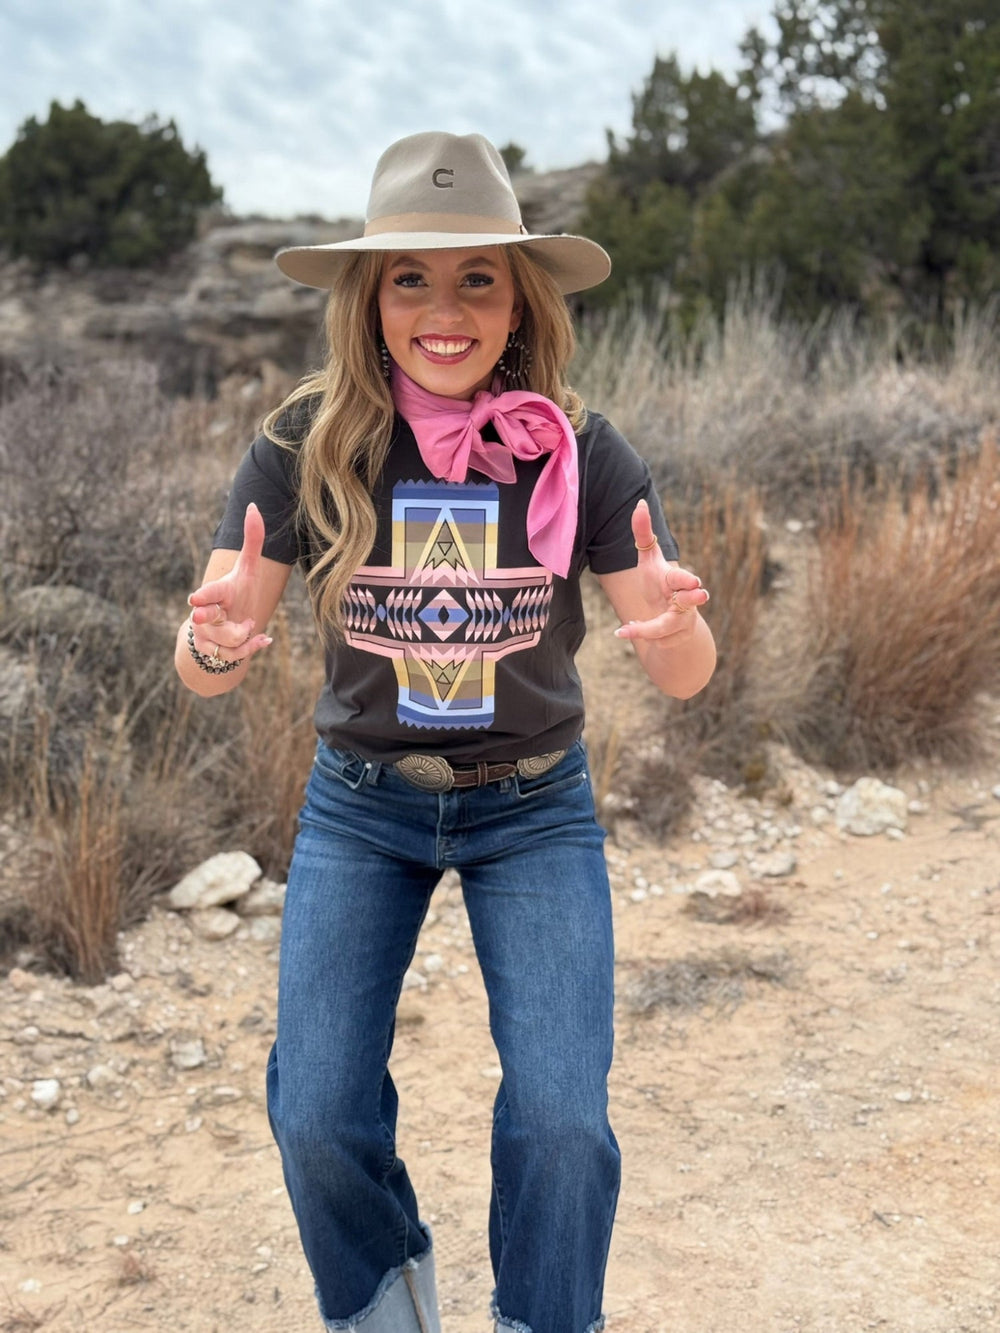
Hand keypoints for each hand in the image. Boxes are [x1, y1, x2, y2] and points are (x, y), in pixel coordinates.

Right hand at [187, 504, 272, 666]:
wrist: (226, 625)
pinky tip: (264, 639)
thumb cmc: (238, 592)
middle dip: (208, 618)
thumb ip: (252, 540)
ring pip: (229, 639)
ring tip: (249, 623)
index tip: (195, 600)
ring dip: (245, 634)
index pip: (209, 593)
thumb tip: (253, 506)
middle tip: (202, 615)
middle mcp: (206, 614)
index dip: (203, 597)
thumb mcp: (247, 568)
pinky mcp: (214, 651)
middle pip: (207, 619)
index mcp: (215, 593)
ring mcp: (207, 634)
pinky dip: (252, 647)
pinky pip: (235, 655)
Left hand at [613, 499, 708, 643]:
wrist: (671, 618)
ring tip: (625, 630)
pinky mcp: (676, 639)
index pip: (683, 579)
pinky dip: (640, 635)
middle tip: (701, 594)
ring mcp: (684, 622)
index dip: (688, 581)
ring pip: (667, 627)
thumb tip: (640, 504)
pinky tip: (624, 630)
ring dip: (646, 629)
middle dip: (694, 598)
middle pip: (691, 601)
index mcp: (677, 581)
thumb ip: (643, 534)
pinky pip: (659, 641)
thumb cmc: (658, 583)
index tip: (694, 582)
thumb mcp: (648, 560)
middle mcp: (686, 601)